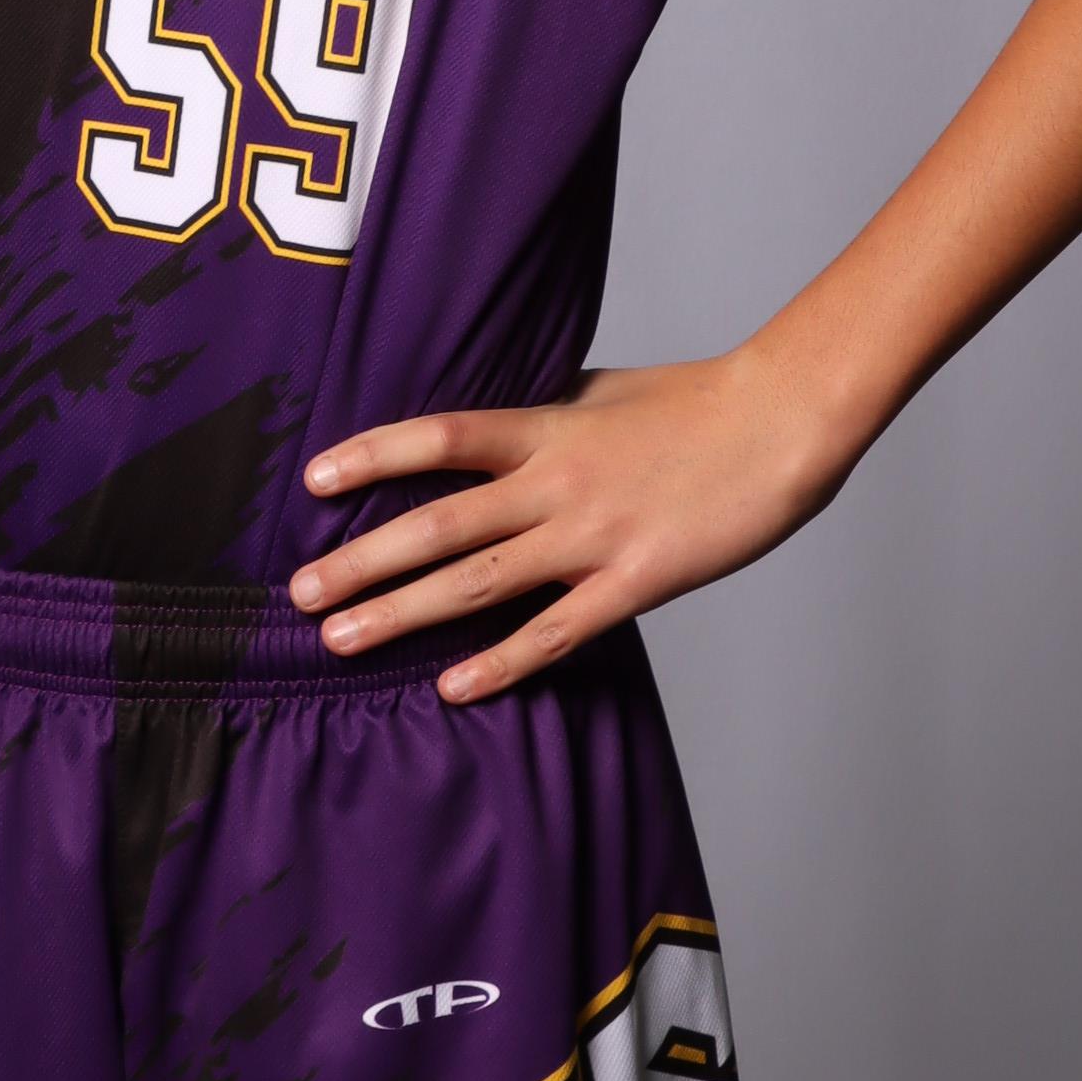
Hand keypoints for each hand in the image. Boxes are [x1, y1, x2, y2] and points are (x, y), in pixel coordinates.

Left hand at [290, 349, 858, 703]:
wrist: (783, 420)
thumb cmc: (700, 403)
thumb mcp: (606, 392)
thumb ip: (545, 415)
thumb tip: (491, 424)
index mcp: (547, 427)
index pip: (439, 438)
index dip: (371, 457)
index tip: (312, 481)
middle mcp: (556, 483)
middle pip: (438, 524)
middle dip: (361, 560)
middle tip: (298, 593)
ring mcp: (593, 536)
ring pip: (478, 582)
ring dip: (403, 613)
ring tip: (340, 640)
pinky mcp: (636, 581)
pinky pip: (556, 632)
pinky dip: (502, 663)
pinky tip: (454, 688)